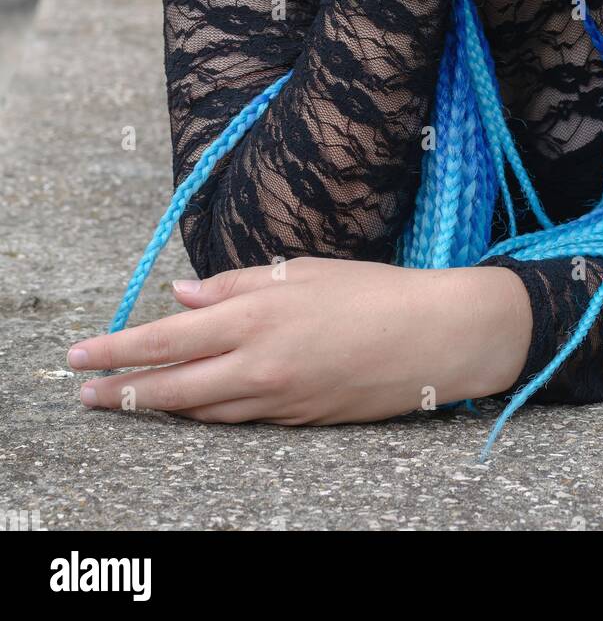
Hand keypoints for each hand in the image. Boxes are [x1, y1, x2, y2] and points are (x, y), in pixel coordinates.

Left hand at [66, 259, 532, 423]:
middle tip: (85, 395)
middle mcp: (260, 363)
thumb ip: (236, 285)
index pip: (169, 338)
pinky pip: (237, 419)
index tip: (80, 356)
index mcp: (258, 316)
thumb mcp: (301, 272)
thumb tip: (182, 295)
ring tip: (126, 401)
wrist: (433, 338)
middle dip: (123, 392)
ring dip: (159, 406)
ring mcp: (278, 398)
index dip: (119, 350)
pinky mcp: (297, 420)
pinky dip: (205, 413)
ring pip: (201, 409)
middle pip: (173, 386)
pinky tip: (189, 406)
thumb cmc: (371, 291)